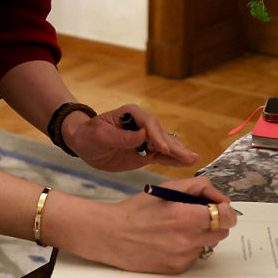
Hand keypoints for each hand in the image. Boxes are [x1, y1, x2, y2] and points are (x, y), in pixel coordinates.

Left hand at [64, 104, 199, 170]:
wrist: (83, 143)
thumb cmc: (89, 134)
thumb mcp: (100, 135)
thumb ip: (121, 136)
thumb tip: (143, 135)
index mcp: (132, 114)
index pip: (149, 124)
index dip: (157, 136)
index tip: (163, 148)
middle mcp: (142, 124)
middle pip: (162, 134)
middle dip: (175, 146)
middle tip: (189, 156)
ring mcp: (145, 138)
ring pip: (165, 145)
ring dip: (179, 153)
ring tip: (194, 159)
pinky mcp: (145, 152)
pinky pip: (161, 155)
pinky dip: (172, 160)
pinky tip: (185, 163)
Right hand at [64, 177, 236, 273]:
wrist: (112, 235)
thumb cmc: (137, 210)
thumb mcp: (167, 187)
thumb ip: (200, 187)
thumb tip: (222, 198)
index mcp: (184, 217)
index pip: (226, 217)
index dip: (225, 210)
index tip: (219, 207)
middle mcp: (186, 240)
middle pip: (222, 232)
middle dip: (213, 221)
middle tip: (195, 215)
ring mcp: (182, 257)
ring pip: (210, 244)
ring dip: (202, 235)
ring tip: (180, 228)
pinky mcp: (177, 269)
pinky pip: (195, 256)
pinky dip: (189, 247)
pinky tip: (171, 240)